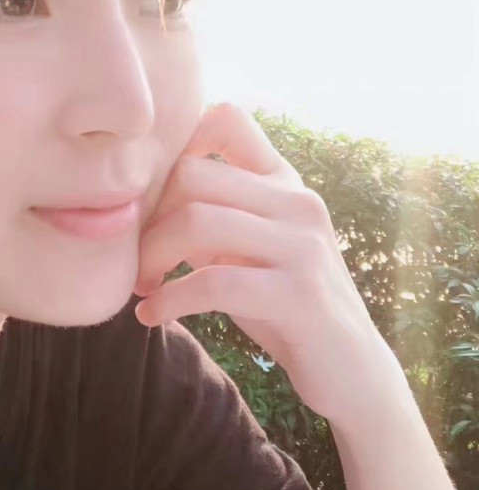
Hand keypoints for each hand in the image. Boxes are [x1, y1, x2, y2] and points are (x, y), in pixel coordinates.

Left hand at [133, 103, 407, 426]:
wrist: (352, 370)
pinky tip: (152, 315)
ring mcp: (303, 245)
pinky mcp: (301, 294)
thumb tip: (140, 203)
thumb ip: (213, 216)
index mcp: (284, 183)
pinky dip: (169, 300)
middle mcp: (297, 202)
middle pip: (192, 175)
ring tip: (142, 286)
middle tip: (137, 259)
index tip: (156, 197)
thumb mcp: (250, 248)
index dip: (178, 143)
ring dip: (152, 257)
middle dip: (149, 219)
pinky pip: (213, 282)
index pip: (228, 118)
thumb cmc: (283, 304)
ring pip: (197, 222)